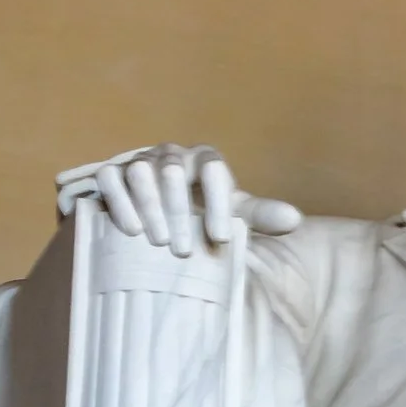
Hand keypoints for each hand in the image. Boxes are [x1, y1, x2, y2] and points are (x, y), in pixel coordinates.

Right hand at [54, 145, 301, 255]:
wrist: (161, 214)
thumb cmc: (203, 214)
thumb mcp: (233, 215)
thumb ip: (261, 216)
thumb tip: (295, 220)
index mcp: (204, 160)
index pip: (214, 169)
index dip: (218, 202)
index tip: (221, 238)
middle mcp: (172, 155)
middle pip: (174, 172)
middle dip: (179, 212)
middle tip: (182, 251)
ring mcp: (140, 161)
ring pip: (140, 171)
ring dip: (149, 205)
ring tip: (158, 242)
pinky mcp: (112, 174)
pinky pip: (110, 179)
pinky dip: (119, 203)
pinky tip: (131, 230)